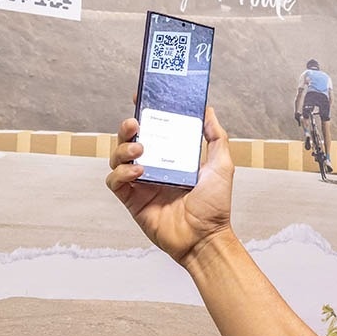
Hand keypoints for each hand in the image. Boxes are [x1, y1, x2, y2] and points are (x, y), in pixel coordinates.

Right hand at [105, 107, 234, 264]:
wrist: (206, 237)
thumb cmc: (215, 205)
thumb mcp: (221, 164)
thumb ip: (215, 136)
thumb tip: (208, 109)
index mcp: (172, 157)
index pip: (154, 130)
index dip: (145, 114)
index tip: (141, 97)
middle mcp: (155, 167)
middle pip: (130, 141)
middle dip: (128, 129)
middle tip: (136, 123)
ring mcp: (141, 184)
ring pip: (117, 158)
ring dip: (123, 148)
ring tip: (140, 149)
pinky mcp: (132, 200)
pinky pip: (115, 181)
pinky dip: (121, 173)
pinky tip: (137, 171)